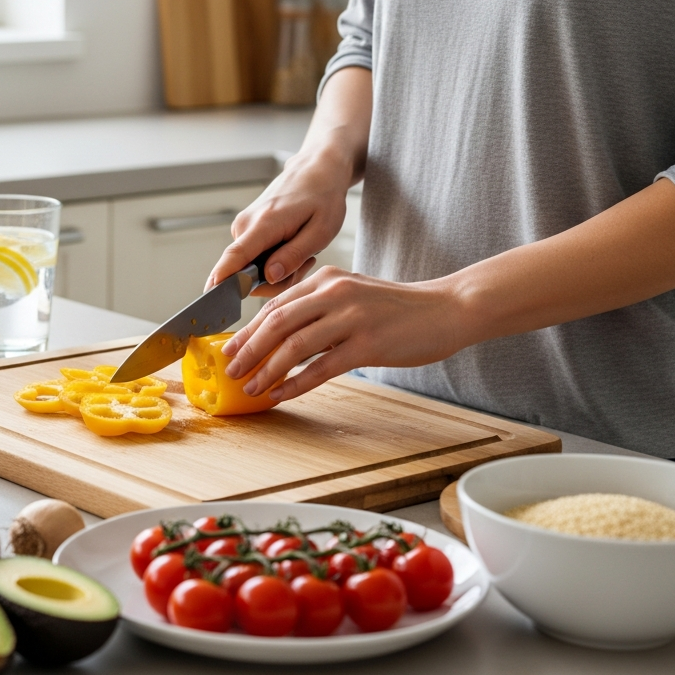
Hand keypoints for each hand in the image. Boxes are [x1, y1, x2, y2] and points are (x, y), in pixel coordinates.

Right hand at [205, 152, 354, 296]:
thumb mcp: (321, 230)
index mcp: (264, 224)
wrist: (315, 171)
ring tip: (302, 251)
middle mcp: (245, 226)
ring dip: (278, 270)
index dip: (222, 279)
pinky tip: (292, 246)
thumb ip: (293, 256)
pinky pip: (254, 258)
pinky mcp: (245, 230)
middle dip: (276, 280)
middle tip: (306, 263)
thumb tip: (269, 276)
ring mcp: (243, 227)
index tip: (211, 298)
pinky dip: (274, 261)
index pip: (234, 257)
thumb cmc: (322, 197)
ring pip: (252, 269)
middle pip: (247, 273)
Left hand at [220, 267, 469, 400]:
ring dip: (267, 370)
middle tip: (230, 370)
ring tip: (251, 387)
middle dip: (248, 350)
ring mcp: (351, 317)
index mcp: (326, 279)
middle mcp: (334, 292)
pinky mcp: (368, 343)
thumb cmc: (396, 310)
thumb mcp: (351, 295)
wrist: (445, 310)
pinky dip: (296, 384)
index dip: (247, 330)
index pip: (274, 305)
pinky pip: (321, 368)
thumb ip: (317, 309)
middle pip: (276, 323)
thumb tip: (278, 337)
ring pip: (294, 346)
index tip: (229, 348)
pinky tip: (281, 395)